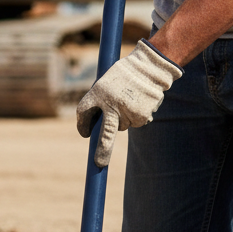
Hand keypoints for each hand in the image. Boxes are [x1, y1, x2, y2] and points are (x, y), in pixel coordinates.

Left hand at [76, 40, 181, 166]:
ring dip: (123, 119)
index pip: (83, 112)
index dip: (82, 124)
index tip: (85, 134)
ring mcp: (128, 112)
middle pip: (106, 135)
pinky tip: (139, 102)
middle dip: (102, 150)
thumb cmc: (124, 75)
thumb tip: (96, 128)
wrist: (150, 68)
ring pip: (122, 126)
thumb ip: (99, 103)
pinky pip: (135, 123)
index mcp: (98, 92)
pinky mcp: (141, 117)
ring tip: (129, 99)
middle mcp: (112, 104)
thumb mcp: (106, 84)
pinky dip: (135, 116)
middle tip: (99, 163)